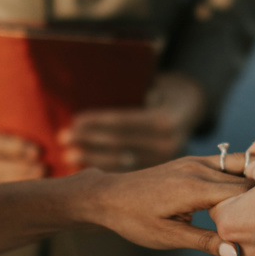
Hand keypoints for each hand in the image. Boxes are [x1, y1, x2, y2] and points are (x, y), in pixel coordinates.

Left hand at [63, 72, 206, 170]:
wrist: (192, 109)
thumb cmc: (164, 91)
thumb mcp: (155, 83)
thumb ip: (136, 88)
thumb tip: (103, 82)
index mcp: (163, 120)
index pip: (122, 121)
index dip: (96, 121)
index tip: (74, 121)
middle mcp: (166, 143)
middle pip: (119, 143)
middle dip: (88, 140)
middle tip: (63, 138)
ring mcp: (164, 162)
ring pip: (121, 161)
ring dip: (92, 157)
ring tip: (67, 155)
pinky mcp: (161, 173)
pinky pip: (128, 172)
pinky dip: (106, 168)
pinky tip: (86, 166)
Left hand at [83, 156, 252, 255]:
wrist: (108, 196)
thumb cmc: (133, 219)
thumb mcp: (167, 237)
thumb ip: (203, 242)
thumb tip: (235, 253)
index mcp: (193, 187)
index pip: (242, 192)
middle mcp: (198, 168)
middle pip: (245, 178)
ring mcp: (195, 161)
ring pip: (239, 167)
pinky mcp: (193, 162)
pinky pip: (225, 165)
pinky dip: (241, 176)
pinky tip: (252, 193)